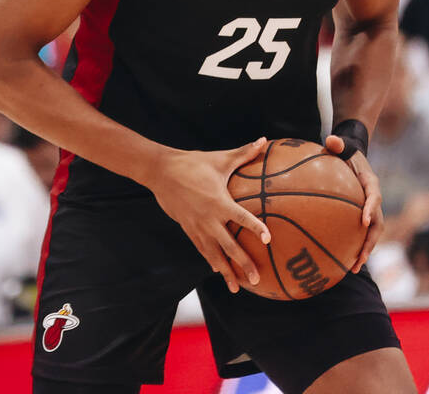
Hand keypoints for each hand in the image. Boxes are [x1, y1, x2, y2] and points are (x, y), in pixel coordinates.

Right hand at [147, 138, 271, 293]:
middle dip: (243, 264)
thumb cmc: (193, 163)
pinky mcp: (188, 229)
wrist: (160, 172)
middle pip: (229, 246)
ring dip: (226, 271)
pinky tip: (218, 271)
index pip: (242, 218)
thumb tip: (265, 140)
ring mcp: (197, 227)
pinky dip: (211, 260)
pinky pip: (201, 249)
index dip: (255, 228)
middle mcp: (209, 219)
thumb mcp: (220, 159)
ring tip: (237, 288)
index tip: (268, 240)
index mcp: (219, 202)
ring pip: (214, 254)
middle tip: (256, 279)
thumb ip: (244, 153)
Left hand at [324, 135, 382, 272]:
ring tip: (354, 268)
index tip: (364, 221)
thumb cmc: (344, 151)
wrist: (353, 156)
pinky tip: (342, 263)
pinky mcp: (362, 216)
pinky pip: (361, 235)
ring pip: (372, 234)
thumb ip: (337, 143)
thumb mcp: (341, 145)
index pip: (374, 196)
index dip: (371, 208)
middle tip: (360, 257)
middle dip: (370, 242)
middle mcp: (374, 199)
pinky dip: (355, 249)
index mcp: (370, 182)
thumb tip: (331, 140)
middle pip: (378, 224)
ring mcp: (370, 210)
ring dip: (365, 252)